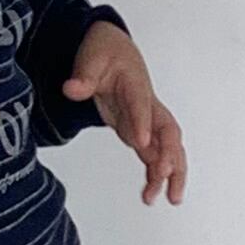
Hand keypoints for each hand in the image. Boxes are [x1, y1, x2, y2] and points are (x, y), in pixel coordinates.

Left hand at [63, 20, 185, 203]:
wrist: (112, 46)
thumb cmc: (105, 51)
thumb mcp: (90, 57)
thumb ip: (83, 76)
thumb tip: (72, 88)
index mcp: (135, 84)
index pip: (141, 106)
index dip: (143, 123)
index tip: (142, 143)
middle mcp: (147, 104)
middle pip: (167, 130)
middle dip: (170, 153)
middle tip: (164, 174)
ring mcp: (146, 119)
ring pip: (168, 146)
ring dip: (172, 171)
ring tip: (171, 199)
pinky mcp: (140, 129)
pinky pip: (153, 154)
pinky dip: (157, 174)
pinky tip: (153, 194)